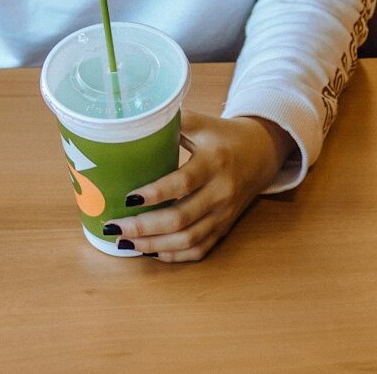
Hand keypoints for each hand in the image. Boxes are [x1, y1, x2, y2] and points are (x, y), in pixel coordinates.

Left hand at [104, 110, 294, 262]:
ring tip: (125, 243)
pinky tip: (150, 252)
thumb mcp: (201, 122)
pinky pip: (199, 249)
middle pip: (181, 219)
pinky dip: (173, 255)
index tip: (128, 197)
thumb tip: (135, 121)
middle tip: (114, 227)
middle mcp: (220, 191)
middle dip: (144, 227)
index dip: (155, 193)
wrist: (262, 153)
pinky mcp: (224, 227)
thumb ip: (172, 120)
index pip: (183, 183)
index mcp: (213, 162)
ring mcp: (223, 214)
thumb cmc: (224, 135)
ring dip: (154, 246)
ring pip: (188, 239)